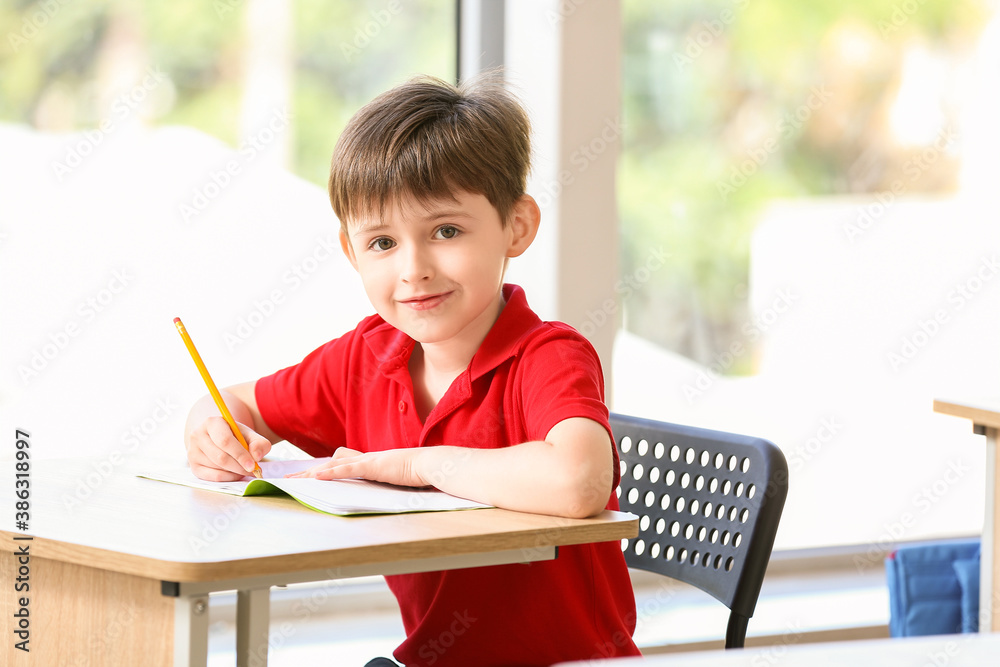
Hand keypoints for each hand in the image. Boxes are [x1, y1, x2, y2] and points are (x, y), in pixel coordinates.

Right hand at [187, 416, 270, 481]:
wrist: (217, 437)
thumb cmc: (235, 435)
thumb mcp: (249, 434)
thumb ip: (259, 443)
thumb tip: (256, 456)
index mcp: (212, 423)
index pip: (225, 441)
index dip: (240, 454)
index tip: (252, 465)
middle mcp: (198, 436)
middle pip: (220, 457)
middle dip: (239, 466)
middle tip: (253, 470)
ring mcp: (193, 452)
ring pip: (217, 468)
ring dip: (235, 471)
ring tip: (244, 468)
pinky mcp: (193, 466)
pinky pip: (212, 477)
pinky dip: (228, 478)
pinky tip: (236, 474)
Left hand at [285, 447, 429, 487]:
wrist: (430, 464)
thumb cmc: (418, 473)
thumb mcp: (397, 480)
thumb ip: (386, 484)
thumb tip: (383, 493)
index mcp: (369, 463)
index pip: (340, 464)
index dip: (322, 470)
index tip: (307, 476)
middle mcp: (364, 459)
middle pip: (329, 463)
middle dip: (307, 471)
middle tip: (288, 478)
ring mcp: (367, 461)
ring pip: (332, 465)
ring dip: (311, 472)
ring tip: (293, 479)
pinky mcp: (372, 466)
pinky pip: (346, 469)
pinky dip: (330, 473)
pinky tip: (317, 476)